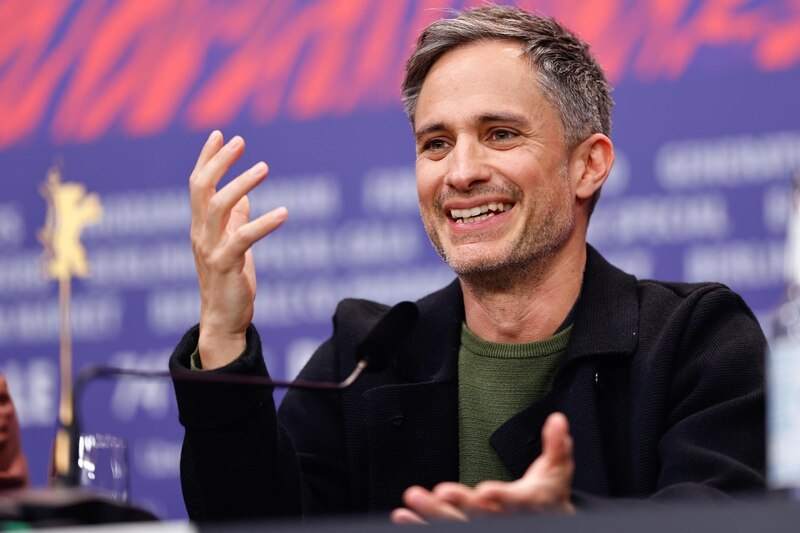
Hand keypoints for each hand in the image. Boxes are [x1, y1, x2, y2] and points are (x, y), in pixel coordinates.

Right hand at [190, 131, 287, 368]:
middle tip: (240, 142)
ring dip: (241, 184)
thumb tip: (248, 198)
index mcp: (201, 227)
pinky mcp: (226, 265)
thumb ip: (236, 221)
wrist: (222, 321)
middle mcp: (200, 234)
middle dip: (219, 162)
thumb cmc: (229, 282)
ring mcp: (210, 249)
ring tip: (263, 167)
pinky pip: (243, 238)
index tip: (220, 135)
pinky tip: (284, 212)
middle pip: (202, 189)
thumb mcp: (232, 246)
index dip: (207, 159)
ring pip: (218, 207)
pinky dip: (264, 223)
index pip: (197, 185)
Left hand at [391, 412, 574, 523]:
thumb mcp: (557, 469)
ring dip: (432, 514)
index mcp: (524, 503)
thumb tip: (557, 420)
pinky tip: (402, 516)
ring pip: (456, 524)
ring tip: (411, 500)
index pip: (514, 502)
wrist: (547, 521)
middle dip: (459, 504)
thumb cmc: (549, 495)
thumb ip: (556, 445)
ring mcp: (482, 526)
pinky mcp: (467, 528)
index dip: (501, 497)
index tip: (485, 491)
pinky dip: (422, 524)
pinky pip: (442, 529)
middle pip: (479, 514)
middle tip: (439, 492)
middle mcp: (501, 519)